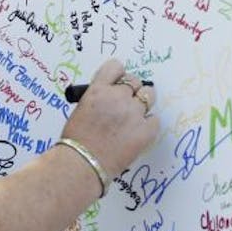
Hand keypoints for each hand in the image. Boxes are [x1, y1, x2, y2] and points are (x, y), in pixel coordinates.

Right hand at [59, 59, 159, 177]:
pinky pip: (155, 119)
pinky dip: (149, 124)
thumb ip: (99, 98)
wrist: (82, 163)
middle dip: (131, 91)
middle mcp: (118, 97)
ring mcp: (134, 113)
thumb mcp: (82, 109)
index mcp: (99, 89)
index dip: (118, 75)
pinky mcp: (146, 130)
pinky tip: (138, 132)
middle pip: (135, 81)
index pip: (115, 67)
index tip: (118, 83)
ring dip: (143, 103)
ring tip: (134, 117)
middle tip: (126, 104)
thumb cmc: (77, 141)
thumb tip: (111, 97)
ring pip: (149, 96)